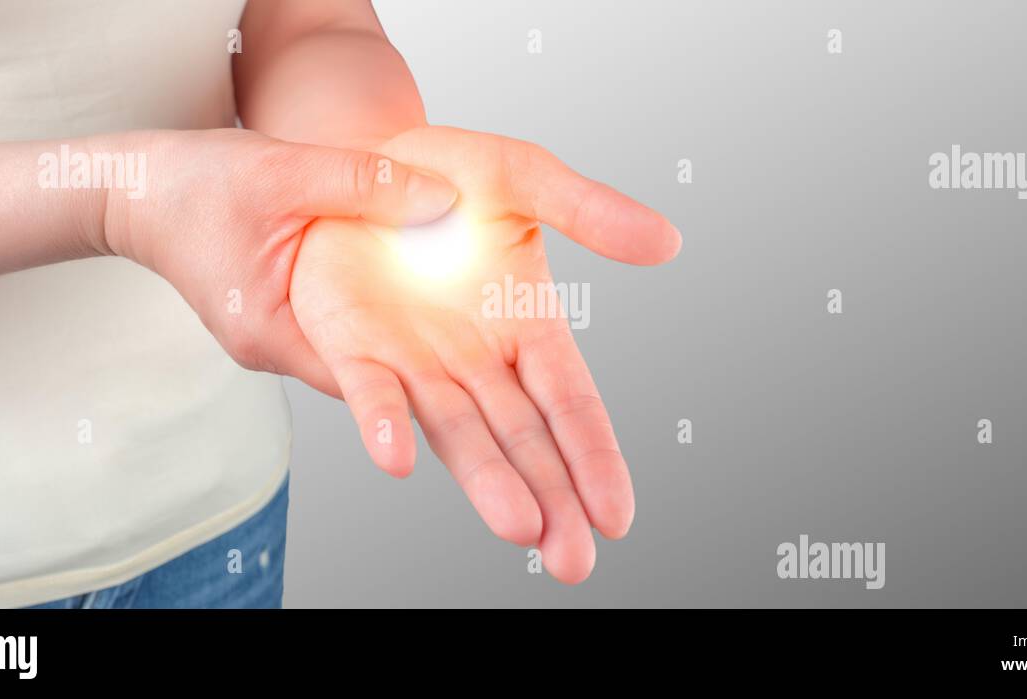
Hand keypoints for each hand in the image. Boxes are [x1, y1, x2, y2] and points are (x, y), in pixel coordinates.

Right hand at [99, 128, 458, 397]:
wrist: (136, 190)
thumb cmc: (197, 183)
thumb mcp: (286, 171)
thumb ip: (366, 182)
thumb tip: (445, 198)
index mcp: (269, 332)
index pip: (360, 378)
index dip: (417, 381)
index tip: (472, 382)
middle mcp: (273, 349)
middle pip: (364, 372)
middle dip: (419, 369)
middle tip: (487, 369)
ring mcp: (274, 339)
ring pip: (352, 350)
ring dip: (398, 340)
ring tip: (468, 335)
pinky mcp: (277, 319)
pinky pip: (336, 327)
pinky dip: (372, 317)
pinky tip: (417, 297)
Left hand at [289, 126, 680, 582]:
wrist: (366, 156)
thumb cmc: (450, 169)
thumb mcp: (526, 177)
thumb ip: (591, 210)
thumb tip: (670, 242)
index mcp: (527, 327)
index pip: (571, 404)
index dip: (595, 456)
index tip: (618, 515)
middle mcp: (477, 361)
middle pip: (524, 441)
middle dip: (553, 500)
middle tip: (573, 560)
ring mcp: (418, 361)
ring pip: (459, 434)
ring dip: (488, 482)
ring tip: (520, 529)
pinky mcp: (356, 346)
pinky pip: (373, 393)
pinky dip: (385, 424)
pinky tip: (399, 458)